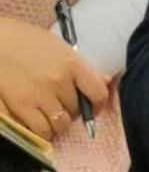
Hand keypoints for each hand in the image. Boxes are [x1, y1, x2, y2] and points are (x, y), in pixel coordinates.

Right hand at [0, 16, 112, 140]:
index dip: (98, 104)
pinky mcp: (21, 107)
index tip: (94, 106)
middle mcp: (59, 81)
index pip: (98, 93)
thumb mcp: (60, 47)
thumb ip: (82, 66)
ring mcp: (40, 96)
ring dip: (58, 123)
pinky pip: (40, 130)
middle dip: (73, 111)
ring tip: (52, 116)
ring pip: (60, 124)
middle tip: (64, 106)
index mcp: (73, 64)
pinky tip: (39, 124)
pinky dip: (43, 131)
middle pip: (77, 110)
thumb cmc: (27, 41)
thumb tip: (105, 81)